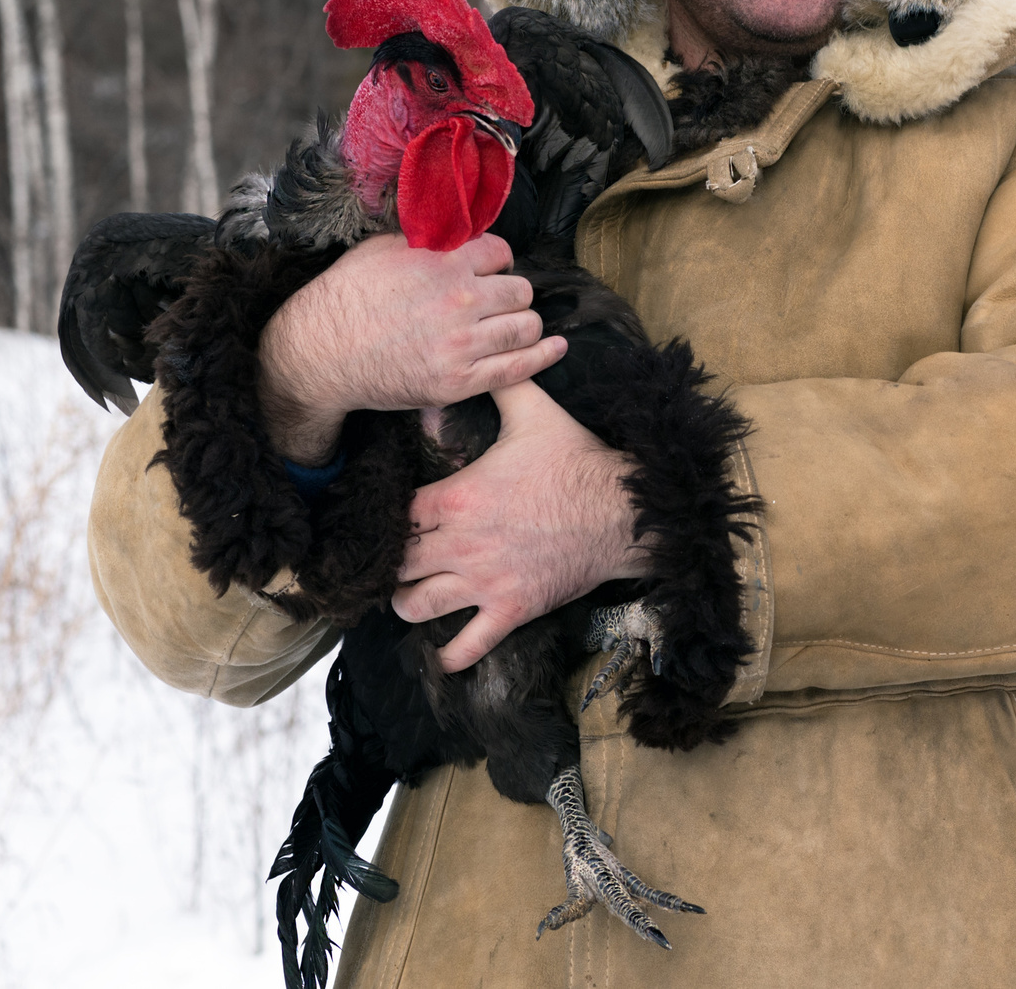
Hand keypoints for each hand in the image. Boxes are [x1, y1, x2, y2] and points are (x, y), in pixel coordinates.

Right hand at [255, 233, 566, 463]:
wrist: (319, 352)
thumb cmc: (346, 295)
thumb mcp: (383, 249)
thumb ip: (430, 240)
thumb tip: (461, 232)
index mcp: (443, 262)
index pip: (502, 253)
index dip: (498, 262)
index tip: (490, 272)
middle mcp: (459, 299)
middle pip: (521, 290)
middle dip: (513, 294)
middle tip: (498, 302)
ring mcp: (462, 343)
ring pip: (526, 326)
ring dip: (524, 323)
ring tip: (513, 324)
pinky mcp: (459, 381)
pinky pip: (518, 367)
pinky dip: (543, 357)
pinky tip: (556, 348)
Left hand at [390, 377, 651, 671]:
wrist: (624, 510)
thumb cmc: (578, 461)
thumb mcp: (536, 412)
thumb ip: (501, 385)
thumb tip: (481, 359)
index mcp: (459, 496)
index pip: (399, 515)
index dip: (390, 519)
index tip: (395, 520)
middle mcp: (462, 542)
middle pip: (398, 562)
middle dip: (392, 562)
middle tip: (398, 560)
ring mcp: (485, 581)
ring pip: (417, 605)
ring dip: (408, 603)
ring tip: (412, 596)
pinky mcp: (511, 609)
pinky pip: (469, 645)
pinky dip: (452, 655)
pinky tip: (445, 654)